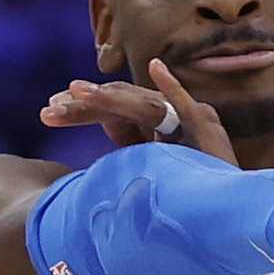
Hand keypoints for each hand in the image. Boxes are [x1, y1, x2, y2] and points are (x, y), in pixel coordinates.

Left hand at [40, 59, 236, 165]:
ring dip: (111, 97)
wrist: (226, 206)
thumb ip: (131, 142)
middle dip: (83, 106)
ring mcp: (185, 116)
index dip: (79, 110)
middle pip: (119, 102)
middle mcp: (166, 112)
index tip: (47, 114)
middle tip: (49, 111)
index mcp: (151, 122)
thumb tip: (105, 124)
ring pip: (141, 104)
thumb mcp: (151, 163)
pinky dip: (173, 87)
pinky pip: (186, 106)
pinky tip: (157, 68)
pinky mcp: (204, 126)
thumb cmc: (189, 184)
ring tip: (78, 92)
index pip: (108, 111)